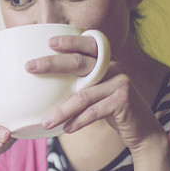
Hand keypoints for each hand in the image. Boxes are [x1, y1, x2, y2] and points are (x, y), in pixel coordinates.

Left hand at [28, 34, 163, 151]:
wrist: (141, 129)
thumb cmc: (110, 108)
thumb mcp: (97, 90)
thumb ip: (81, 81)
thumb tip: (45, 83)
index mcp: (106, 61)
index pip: (87, 44)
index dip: (69, 41)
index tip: (48, 42)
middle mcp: (114, 67)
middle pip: (78, 62)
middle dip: (51, 64)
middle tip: (29, 67)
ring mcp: (120, 83)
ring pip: (82, 96)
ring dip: (61, 111)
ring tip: (45, 122)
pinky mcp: (123, 101)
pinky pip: (93, 112)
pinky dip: (77, 122)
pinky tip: (66, 129)